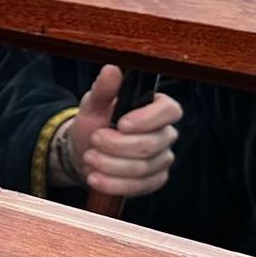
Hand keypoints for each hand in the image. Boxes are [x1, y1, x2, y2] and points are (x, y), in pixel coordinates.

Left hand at [53, 65, 180, 198]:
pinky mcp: (153, 180)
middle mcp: (165, 133)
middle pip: (151, 144)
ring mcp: (162, 159)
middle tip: (94, 140)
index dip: (147, 119)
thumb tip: (111, 70)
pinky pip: (139, 187)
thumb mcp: (93, 104)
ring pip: (142, 168)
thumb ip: (103, 89)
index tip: (121, 123)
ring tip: (89, 158)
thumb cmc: (95, 123)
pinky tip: (95, 178)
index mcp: (157, 108)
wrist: (86, 151)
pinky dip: (113, 184)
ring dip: (110, 165)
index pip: (169, 111)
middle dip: (117, 146)